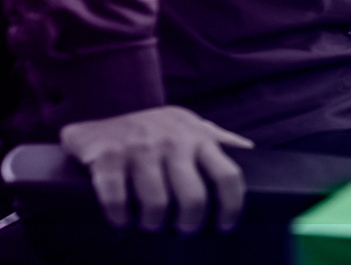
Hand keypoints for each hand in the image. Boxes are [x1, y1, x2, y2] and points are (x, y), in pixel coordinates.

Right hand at [59, 105, 253, 233]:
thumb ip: (218, 139)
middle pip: (194, 197)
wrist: (100, 120)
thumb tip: (250, 151)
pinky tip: (121, 221)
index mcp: (199, 138)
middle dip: (189, 224)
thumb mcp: (189, 127)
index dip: (231, 207)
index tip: (225, 225)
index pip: (228, 176)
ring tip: (150, 224)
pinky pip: (117, 200)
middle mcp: (173, 142)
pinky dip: (120, 219)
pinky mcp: (107, 156)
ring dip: (153, 224)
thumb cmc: (154, 130)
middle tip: (182, 230)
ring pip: (157, 204)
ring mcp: (139, 148)